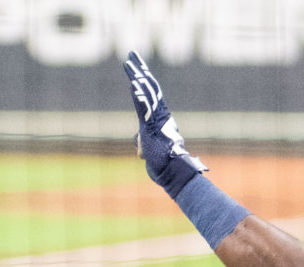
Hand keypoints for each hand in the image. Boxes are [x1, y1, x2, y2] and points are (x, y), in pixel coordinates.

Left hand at [123, 51, 206, 197]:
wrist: (174, 174)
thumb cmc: (164, 166)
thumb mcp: (150, 152)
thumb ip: (144, 146)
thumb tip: (139, 150)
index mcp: (159, 117)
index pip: (150, 92)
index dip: (143, 75)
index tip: (135, 62)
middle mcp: (160, 116)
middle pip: (149, 87)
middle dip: (139, 69)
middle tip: (131, 53)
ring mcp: (156, 122)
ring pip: (147, 95)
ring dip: (137, 79)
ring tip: (129, 65)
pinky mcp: (152, 130)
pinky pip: (145, 111)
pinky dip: (139, 98)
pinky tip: (133, 85)